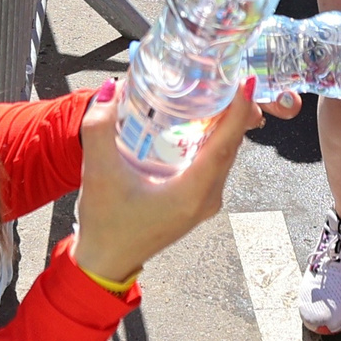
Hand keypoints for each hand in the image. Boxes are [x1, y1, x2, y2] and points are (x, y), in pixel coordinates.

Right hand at [72, 81, 292, 280]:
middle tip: (227, 78)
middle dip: (233, 112)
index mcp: (192, 193)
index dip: (237, 111)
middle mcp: (206, 199)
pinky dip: (213, 142)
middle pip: (230, 148)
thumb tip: (110, 88)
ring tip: (217, 94)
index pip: (225, 144)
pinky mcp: (196, 205)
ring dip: (224, 127)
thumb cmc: (105, 222)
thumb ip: (100, 127)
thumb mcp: (97, 172)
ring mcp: (204, 204)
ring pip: (224, 157)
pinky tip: (200, 124)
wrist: (104, 262)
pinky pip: (214, 166)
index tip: (243, 83)